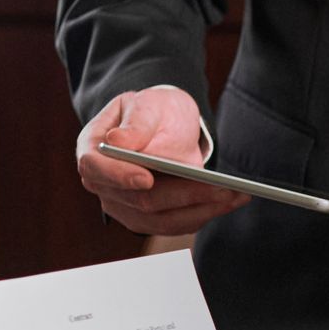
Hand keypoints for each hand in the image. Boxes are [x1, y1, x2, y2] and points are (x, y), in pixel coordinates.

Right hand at [77, 87, 247, 235]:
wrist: (164, 125)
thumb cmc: (152, 112)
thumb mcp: (146, 104)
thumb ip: (136, 122)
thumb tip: (118, 141)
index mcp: (93, 151)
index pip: (95, 169)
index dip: (119, 176)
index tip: (146, 179)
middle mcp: (104, 185)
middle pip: (139, 200)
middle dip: (182, 195)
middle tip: (218, 187)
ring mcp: (124, 206)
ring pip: (161, 219)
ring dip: (202, 209)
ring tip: (235, 195)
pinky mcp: (148, 220)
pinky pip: (176, 225)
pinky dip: (205, 214)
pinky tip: (231, 201)